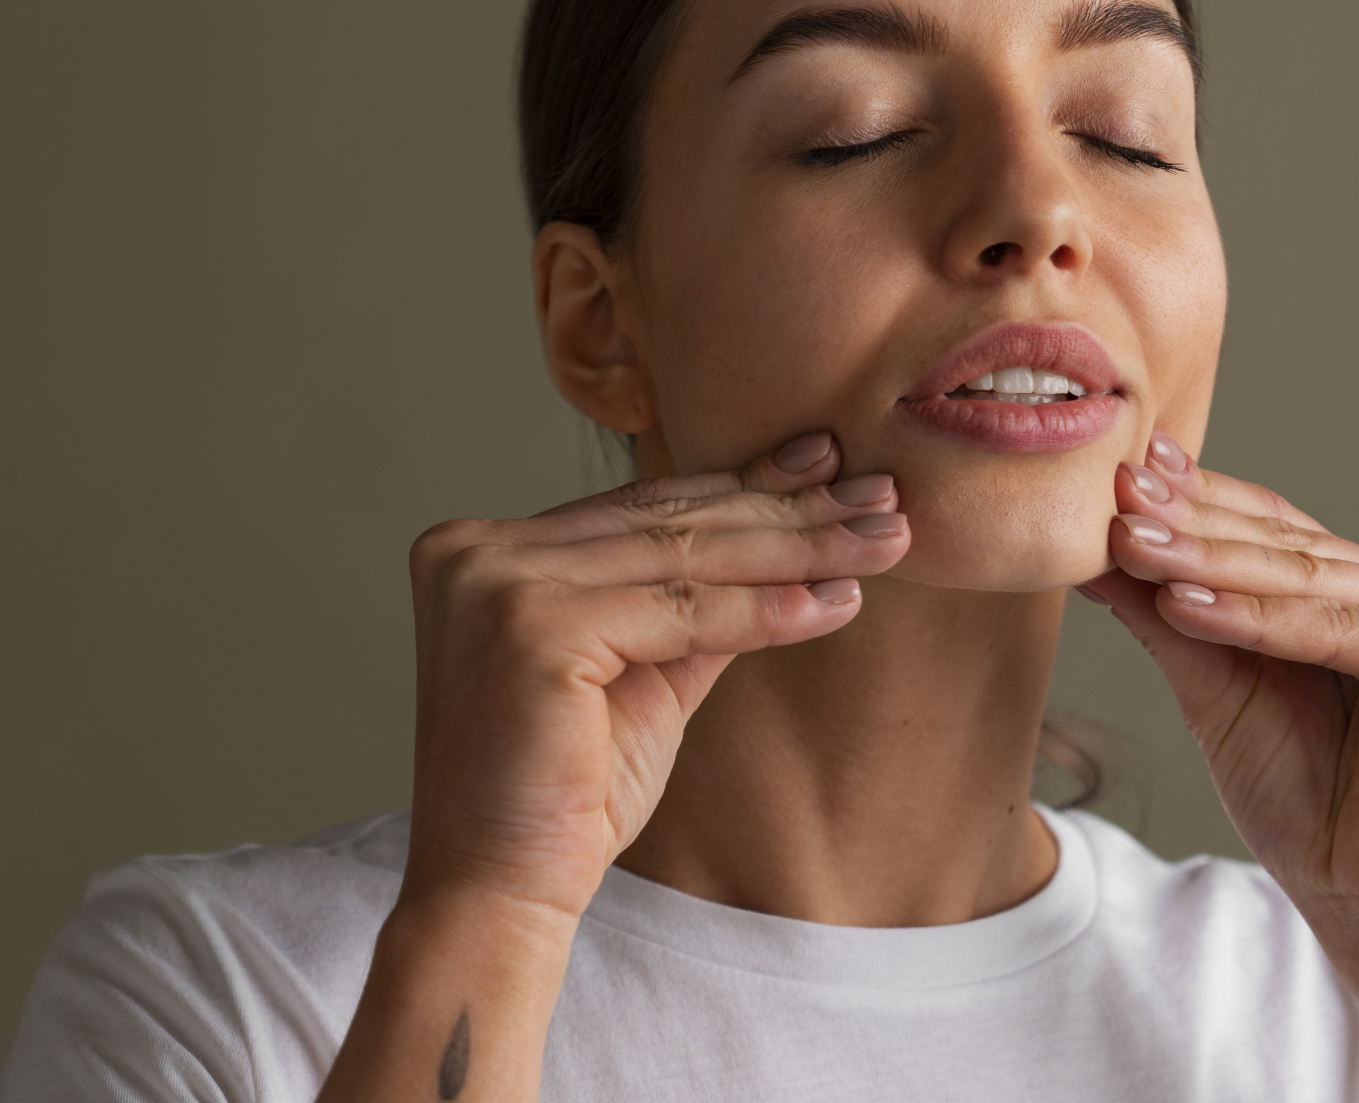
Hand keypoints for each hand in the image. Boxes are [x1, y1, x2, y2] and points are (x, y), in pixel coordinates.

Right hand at [401, 432, 909, 923]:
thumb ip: (693, 609)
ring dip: (796, 547)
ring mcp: (496, 582)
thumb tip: (789, 546)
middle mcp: (477, 551)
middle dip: (783, 508)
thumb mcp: (642, 677)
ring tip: (881, 540)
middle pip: (664, 521)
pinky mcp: (530, 626)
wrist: (499, 893)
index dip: (738, 486)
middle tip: (878, 496)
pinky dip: (767, 609)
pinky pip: (682, 610)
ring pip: (681, 556)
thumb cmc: (563, 798)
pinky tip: (835, 600)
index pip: (637, 508)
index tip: (823, 465)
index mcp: (486, 552)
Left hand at [1078, 432, 1358, 906]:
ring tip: (1130, 543)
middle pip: (1279, 542)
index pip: (1267, 525)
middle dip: (1188, 519)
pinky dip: (1252, 619)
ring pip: (1297, 578)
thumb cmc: (1305, 801)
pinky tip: (1183, 604)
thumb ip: (1167, 616)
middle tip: (1116, 492)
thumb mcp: (1214, 690)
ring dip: (1205, 560)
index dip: (1196, 496)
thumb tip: (1096, 551)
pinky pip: (1329, 627)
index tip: (1123, 466)